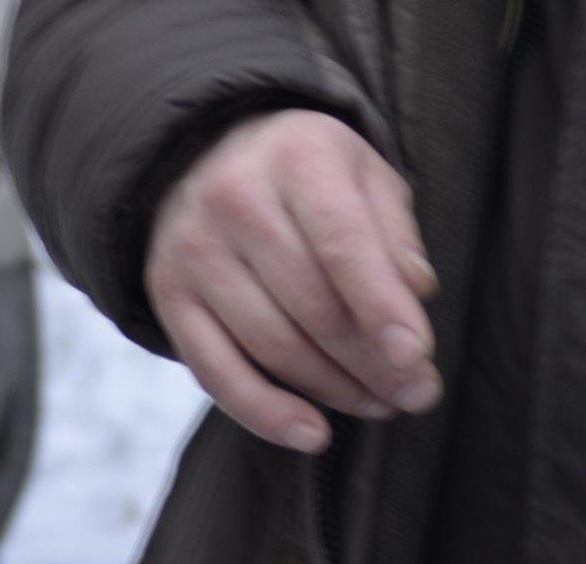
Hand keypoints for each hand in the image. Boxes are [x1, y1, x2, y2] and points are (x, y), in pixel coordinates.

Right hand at [144, 109, 441, 453]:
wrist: (207, 151)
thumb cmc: (307, 172)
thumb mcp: (363, 174)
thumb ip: (394, 233)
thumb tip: (416, 296)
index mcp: (296, 157)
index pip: (342, 242)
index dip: (381, 306)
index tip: (417, 358)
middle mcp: (234, 198)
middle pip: (312, 305)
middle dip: (372, 362)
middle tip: (417, 394)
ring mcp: (195, 249)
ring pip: (272, 344)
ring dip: (334, 390)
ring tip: (380, 403)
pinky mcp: (168, 295)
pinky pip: (216, 372)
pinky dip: (266, 414)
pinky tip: (313, 434)